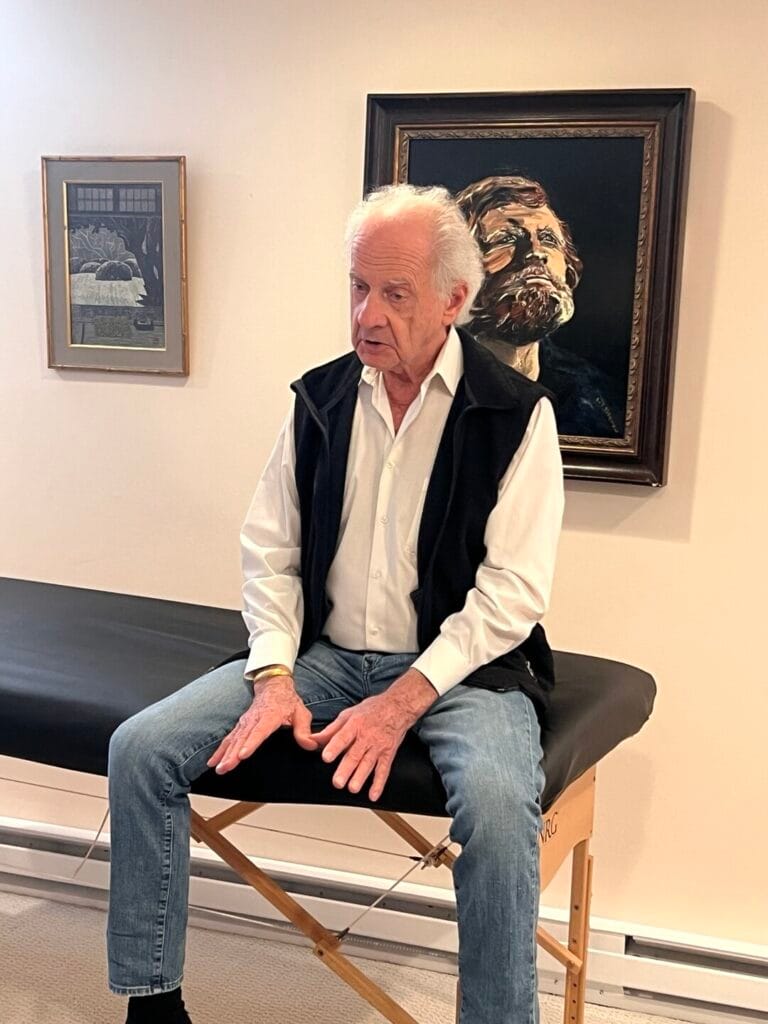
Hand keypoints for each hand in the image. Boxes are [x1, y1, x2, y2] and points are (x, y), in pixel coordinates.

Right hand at [206, 676, 316, 774]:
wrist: (274, 686)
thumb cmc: (288, 701)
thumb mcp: (301, 713)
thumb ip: (304, 730)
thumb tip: (310, 745)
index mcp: (270, 716)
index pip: (259, 731)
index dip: (251, 743)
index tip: (243, 754)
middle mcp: (254, 719)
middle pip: (242, 738)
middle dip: (233, 754)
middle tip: (226, 768)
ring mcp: (245, 722)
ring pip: (233, 740)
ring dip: (224, 754)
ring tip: (219, 768)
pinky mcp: (240, 726)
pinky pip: (229, 739)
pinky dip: (220, 750)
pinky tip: (213, 762)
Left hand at [311, 668, 436, 801]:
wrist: (398, 708)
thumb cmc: (372, 710)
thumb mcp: (349, 714)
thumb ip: (331, 730)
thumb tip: (314, 740)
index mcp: (355, 725)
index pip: (343, 737)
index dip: (334, 747)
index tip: (326, 757)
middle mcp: (367, 737)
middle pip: (355, 755)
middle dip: (346, 769)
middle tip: (338, 782)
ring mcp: (378, 747)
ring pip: (368, 764)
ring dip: (360, 777)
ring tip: (352, 788)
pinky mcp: (388, 754)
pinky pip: (383, 770)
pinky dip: (379, 784)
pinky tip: (373, 794)